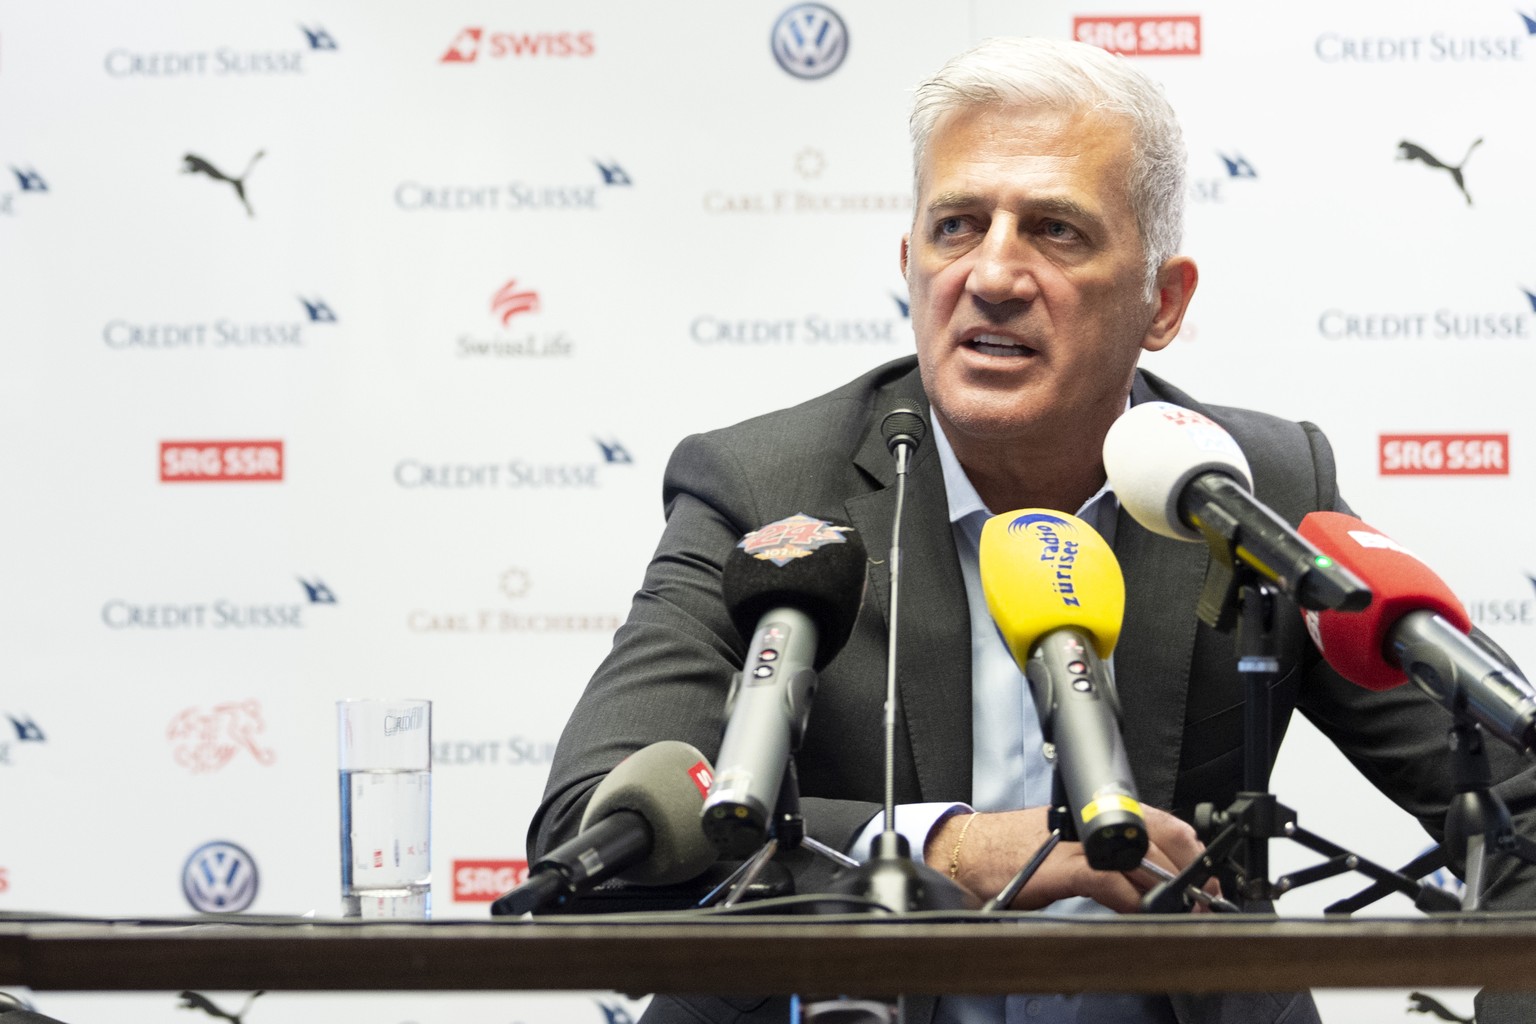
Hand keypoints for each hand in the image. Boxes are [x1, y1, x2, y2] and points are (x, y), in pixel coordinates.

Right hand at [924, 805, 1221, 912]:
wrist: (968, 852)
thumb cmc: (1013, 852)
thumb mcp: (1069, 845)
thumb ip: (1106, 853)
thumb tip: (1150, 874)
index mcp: (1095, 813)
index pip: (1159, 821)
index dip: (1191, 848)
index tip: (1207, 875)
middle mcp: (1090, 822)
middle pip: (1159, 835)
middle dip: (1191, 869)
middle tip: (1205, 897)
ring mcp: (1076, 843)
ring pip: (1140, 858)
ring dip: (1168, 889)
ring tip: (1181, 910)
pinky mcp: (1059, 868)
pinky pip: (1107, 881)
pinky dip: (1130, 899)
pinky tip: (1139, 911)